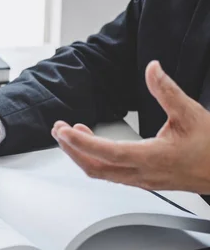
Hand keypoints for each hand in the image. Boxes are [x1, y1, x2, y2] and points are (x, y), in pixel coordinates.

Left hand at [52, 61, 209, 192]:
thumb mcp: (191, 113)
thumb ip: (167, 91)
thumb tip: (152, 69)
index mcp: (152, 158)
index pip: (107, 153)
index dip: (82, 143)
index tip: (65, 131)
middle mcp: (143, 174)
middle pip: (95, 168)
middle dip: (72, 149)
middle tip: (58, 130)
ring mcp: (142, 180)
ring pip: (101, 173)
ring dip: (81, 155)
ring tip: (68, 135)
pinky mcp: (143, 181)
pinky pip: (110, 174)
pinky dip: (94, 159)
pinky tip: (90, 144)